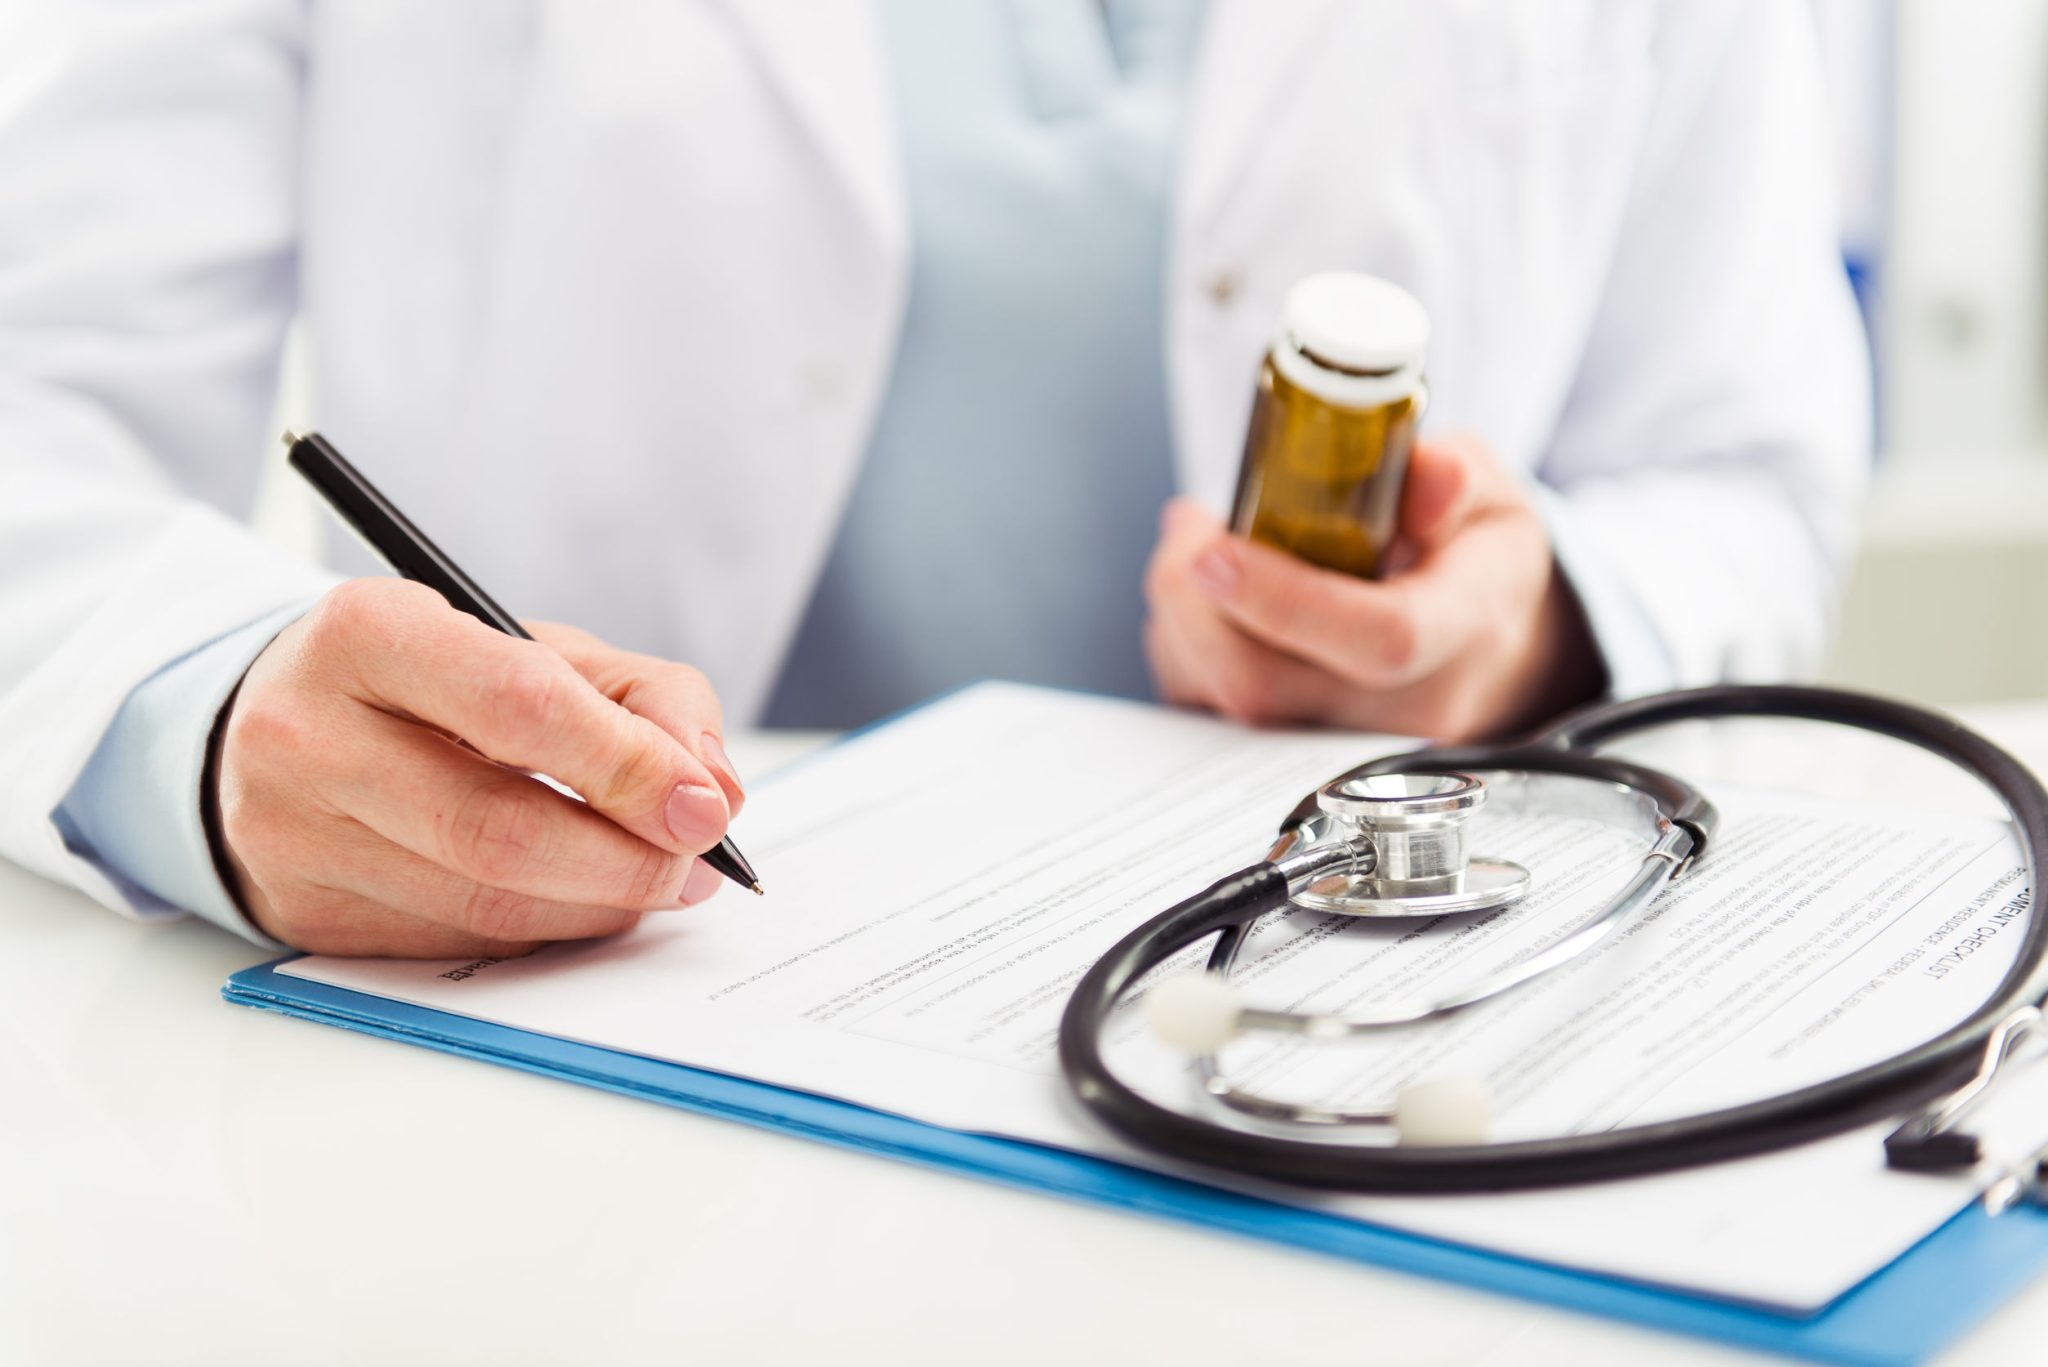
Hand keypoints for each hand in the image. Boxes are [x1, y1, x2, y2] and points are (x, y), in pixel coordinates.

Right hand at [211, 578, 746, 955]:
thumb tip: (713, 791)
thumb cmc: (431, 681)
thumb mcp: (536, 647)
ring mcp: (295, 836)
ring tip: (657, 880)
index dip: (628, 766)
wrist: (276, 726)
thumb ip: (647, 699)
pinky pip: (458, 943)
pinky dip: (545, 931)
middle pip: (499, 830)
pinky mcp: (304, 915)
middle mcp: (310, 735)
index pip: (520, 707)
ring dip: (600, 905)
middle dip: (627, 859)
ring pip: (485, 905)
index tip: (703, 806)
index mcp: (370, 632)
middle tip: (697, 864)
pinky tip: (576, 900)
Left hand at [1143, 433, 1601, 738]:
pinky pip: (1209, 714)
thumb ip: (1453, 475)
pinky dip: (1184, 651)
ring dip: (1180, 623)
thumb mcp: (1489, 499)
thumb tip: (1429, 479)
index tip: (1213, 551)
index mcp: (1463, 629)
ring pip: (1221, 704)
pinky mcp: (1290, 758)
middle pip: (1265, 687)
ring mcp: (1343, 746)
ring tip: (1194, 553)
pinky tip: (1202, 603)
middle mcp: (1404, 708)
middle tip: (1189, 531)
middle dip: (1194, 607)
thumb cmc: (1478, 567)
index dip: (1285, 599)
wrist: (1494, 660)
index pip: (1379, 638)